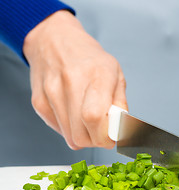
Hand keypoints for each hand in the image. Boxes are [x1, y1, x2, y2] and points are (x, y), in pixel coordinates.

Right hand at [23, 10, 126, 149]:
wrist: (54, 40)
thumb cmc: (90, 59)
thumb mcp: (116, 74)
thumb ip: (120, 104)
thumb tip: (120, 132)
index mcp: (97, 74)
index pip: (94, 117)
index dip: (105, 135)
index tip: (112, 136)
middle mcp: (71, 82)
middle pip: (82, 135)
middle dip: (97, 141)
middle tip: (103, 131)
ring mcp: (51, 93)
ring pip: (70, 138)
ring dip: (85, 137)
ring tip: (90, 120)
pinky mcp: (39, 102)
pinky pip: (59, 131)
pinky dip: (71, 129)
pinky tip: (75, 113)